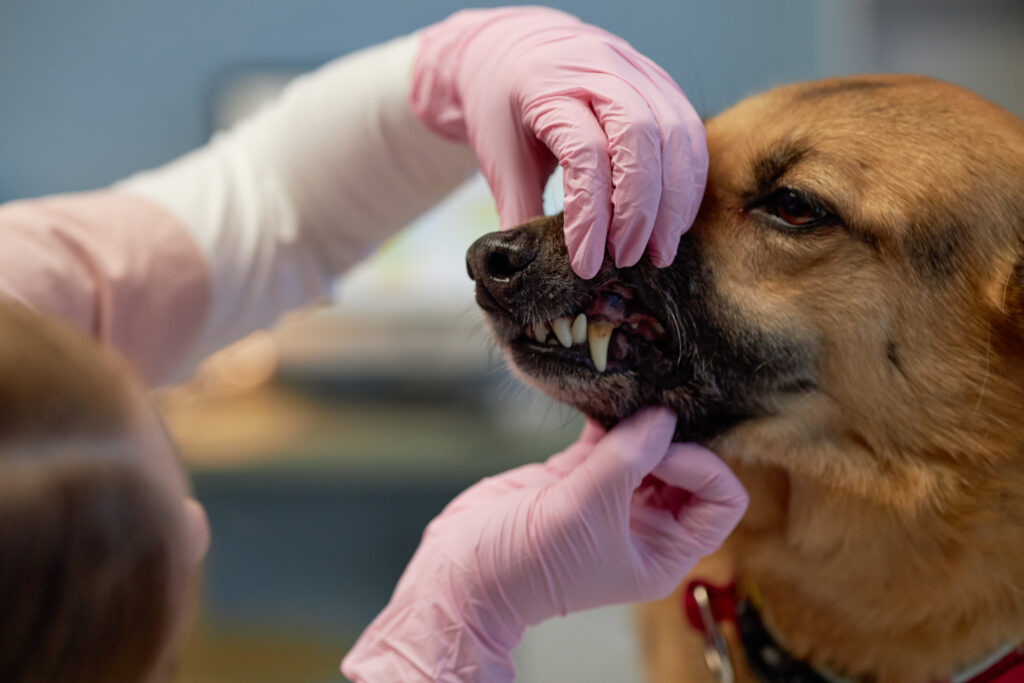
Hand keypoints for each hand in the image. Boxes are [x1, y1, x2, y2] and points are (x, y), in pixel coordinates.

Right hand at [341, 408, 747, 682]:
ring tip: (626, 397)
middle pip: (688, 467)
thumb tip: (664, 414)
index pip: (720, 500)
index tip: (661, 448)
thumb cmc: (526, 568)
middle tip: (645, 412)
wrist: (461, 574)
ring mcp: (609, 496)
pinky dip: (607, 418)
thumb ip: (626, 458)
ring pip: (647, 446)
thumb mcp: (585, 512)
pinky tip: (600, 400)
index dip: (700, 466)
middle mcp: (643, 523)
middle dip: (672, 437)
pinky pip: (607, 438)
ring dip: (639, 421)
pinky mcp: (575, 475)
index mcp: (663, 551)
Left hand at [410, 7, 707, 278]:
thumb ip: (519, 212)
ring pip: (676, 135)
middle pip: (641, 139)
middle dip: (640, 210)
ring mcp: (638, 71)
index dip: (589, 217)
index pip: (584, 154)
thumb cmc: (504, 104)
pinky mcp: (662, 82)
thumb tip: (531, 274)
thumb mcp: (499, 157)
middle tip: (627, 259)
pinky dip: (687, 182)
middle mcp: (600, 70)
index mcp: (549, 86)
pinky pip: (690, 133)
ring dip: (673, 202)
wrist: (516, 46)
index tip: (586, 264)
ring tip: (657, 252)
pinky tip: (672, 221)